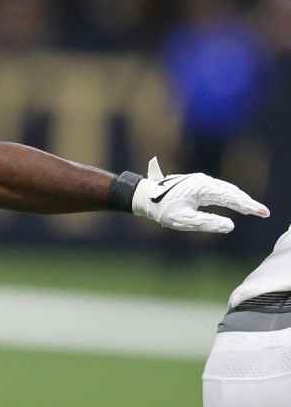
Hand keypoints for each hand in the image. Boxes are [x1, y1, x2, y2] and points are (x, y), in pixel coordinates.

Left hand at [133, 157, 268, 232]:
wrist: (144, 196)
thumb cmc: (161, 209)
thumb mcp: (183, 220)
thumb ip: (207, 223)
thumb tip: (230, 225)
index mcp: (202, 188)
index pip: (231, 198)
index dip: (248, 206)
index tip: (262, 213)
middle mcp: (203, 181)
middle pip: (231, 192)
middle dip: (247, 203)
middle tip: (262, 213)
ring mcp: (200, 181)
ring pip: (226, 190)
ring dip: (239, 199)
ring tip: (252, 209)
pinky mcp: (197, 184)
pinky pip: (218, 190)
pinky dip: (229, 196)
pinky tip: (235, 202)